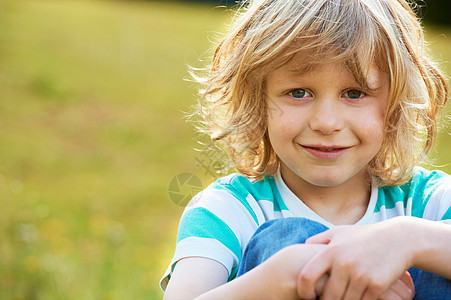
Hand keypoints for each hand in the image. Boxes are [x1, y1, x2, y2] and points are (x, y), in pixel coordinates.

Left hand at [297, 219, 413, 299]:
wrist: (399, 238)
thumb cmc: (365, 236)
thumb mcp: (340, 232)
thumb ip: (319, 240)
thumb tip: (303, 247)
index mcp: (331, 251)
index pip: (307, 276)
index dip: (304, 290)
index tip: (308, 296)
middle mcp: (343, 263)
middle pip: (327, 297)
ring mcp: (361, 275)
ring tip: (344, 298)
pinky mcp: (377, 285)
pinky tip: (358, 298)